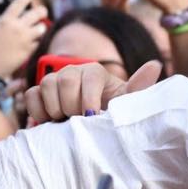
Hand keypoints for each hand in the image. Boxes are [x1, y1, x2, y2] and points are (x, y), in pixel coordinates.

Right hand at [0, 0, 47, 76]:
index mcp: (6, 20)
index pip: (21, 1)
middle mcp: (17, 27)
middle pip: (37, 13)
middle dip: (42, 11)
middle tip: (42, 12)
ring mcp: (24, 39)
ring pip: (42, 28)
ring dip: (40, 27)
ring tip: (36, 29)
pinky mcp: (29, 50)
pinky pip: (39, 42)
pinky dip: (36, 41)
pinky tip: (30, 43)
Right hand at [25, 61, 161, 123]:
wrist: (92, 125)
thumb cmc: (112, 113)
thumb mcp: (126, 103)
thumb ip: (138, 87)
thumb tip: (156, 63)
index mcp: (94, 72)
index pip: (87, 77)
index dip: (88, 99)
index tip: (91, 117)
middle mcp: (72, 71)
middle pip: (64, 80)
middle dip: (70, 106)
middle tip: (78, 120)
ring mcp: (53, 80)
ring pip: (46, 85)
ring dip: (55, 108)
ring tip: (65, 122)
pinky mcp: (38, 92)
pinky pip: (31, 95)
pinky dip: (37, 110)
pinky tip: (48, 121)